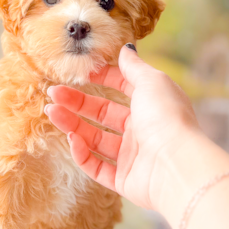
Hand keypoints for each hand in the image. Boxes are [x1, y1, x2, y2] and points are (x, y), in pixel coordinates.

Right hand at [45, 44, 202, 211]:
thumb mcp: (152, 82)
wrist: (176, 165)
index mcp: (152, 104)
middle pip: (103, 114)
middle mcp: (142, 129)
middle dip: (77, 103)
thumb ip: (134, 67)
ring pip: (95, 139)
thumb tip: (126, 48)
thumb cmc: (167, 118)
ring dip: (72, 125)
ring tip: (52, 112)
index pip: (122, 88)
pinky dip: (82, 154)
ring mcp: (132, 156)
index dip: (102, 79)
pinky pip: (97, 166)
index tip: (79, 73)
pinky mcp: (124, 180)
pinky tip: (71, 138)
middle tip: (53, 94)